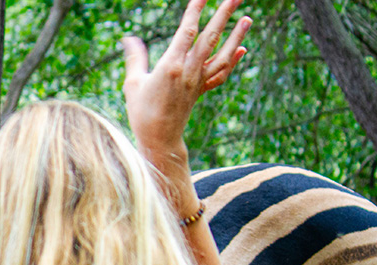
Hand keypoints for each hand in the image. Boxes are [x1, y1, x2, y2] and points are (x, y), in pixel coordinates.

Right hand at [122, 0, 250, 161]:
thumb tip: (128, 38)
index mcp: (171, 66)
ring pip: (222, 54)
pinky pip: (221, 73)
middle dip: (224, 14)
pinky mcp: (201, 90)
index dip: (196, 10)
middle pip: (210, 37)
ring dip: (236, 35)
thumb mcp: (133, 83)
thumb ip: (135, 58)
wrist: (159, 140)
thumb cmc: (141, 112)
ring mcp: (198, 81)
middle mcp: (189, 71)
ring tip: (248, 17)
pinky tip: (241, 48)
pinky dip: (233, 61)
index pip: (187, 31)